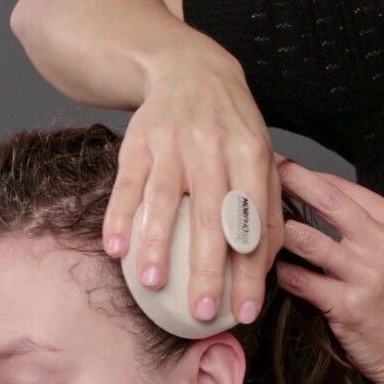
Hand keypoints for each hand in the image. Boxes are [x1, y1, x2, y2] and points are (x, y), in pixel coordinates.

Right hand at [103, 56, 283, 323]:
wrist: (191, 70)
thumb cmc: (232, 127)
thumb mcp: (262, 157)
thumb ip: (266, 208)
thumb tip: (266, 268)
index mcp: (251, 155)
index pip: (253, 222)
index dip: (251, 271)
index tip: (246, 312)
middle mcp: (212, 148)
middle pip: (210, 215)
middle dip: (207, 268)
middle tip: (202, 311)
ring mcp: (172, 144)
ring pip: (164, 199)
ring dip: (157, 244)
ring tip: (153, 284)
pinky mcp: (138, 142)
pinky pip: (127, 184)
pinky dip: (119, 217)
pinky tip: (116, 249)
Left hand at [274, 160, 383, 383]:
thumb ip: (368, 230)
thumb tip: (321, 204)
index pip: (344, 188)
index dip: (307, 174)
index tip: (279, 167)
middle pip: (326, 200)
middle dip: (286, 182)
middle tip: (254, 175)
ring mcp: (367, 274)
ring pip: (305, 239)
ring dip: (274, 233)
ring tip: (251, 229)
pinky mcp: (348, 306)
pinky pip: (299, 280)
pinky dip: (278, 275)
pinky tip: (263, 274)